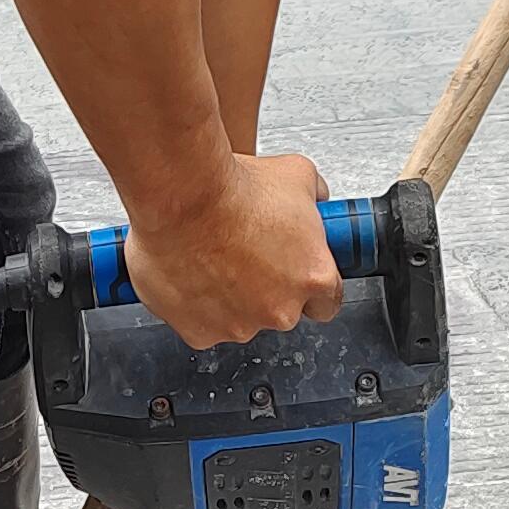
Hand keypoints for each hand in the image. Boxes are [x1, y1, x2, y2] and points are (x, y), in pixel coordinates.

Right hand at [123, 151, 340, 348]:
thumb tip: (314, 200)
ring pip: (242, 320)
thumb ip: (314, 199)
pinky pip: (205, 325)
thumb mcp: (296, 176)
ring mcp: (240, 326)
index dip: (308, 286)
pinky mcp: (201, 332)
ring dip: (233, 298)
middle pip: (282, 312)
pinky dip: (199, 306)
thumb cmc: (231, 189)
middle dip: (268, 290)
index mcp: (313, 277)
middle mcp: (280, 310)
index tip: (295, 274)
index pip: (326, 302)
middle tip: (247, 256)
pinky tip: (193, 275)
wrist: (181, 196)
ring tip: (215, 259)